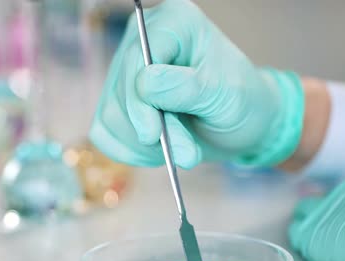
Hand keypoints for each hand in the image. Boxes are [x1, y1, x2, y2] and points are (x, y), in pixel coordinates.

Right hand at [89, 0, 303, 168]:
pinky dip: (131, 151)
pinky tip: (160, 149)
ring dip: (144, 145)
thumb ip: (187, 87)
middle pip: (121, 88)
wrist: (237, 126)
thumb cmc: (240, 101)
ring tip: (182, 147)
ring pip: (111, 115)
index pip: (138, 55)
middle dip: (151, 129)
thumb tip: (145, 85)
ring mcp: (124, 73)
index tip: (153, 133)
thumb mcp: (224, 94)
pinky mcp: (115, 103)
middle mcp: (141, 41)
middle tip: (186, 153)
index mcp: (173, 22)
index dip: (141, 98)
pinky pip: (105, 133)